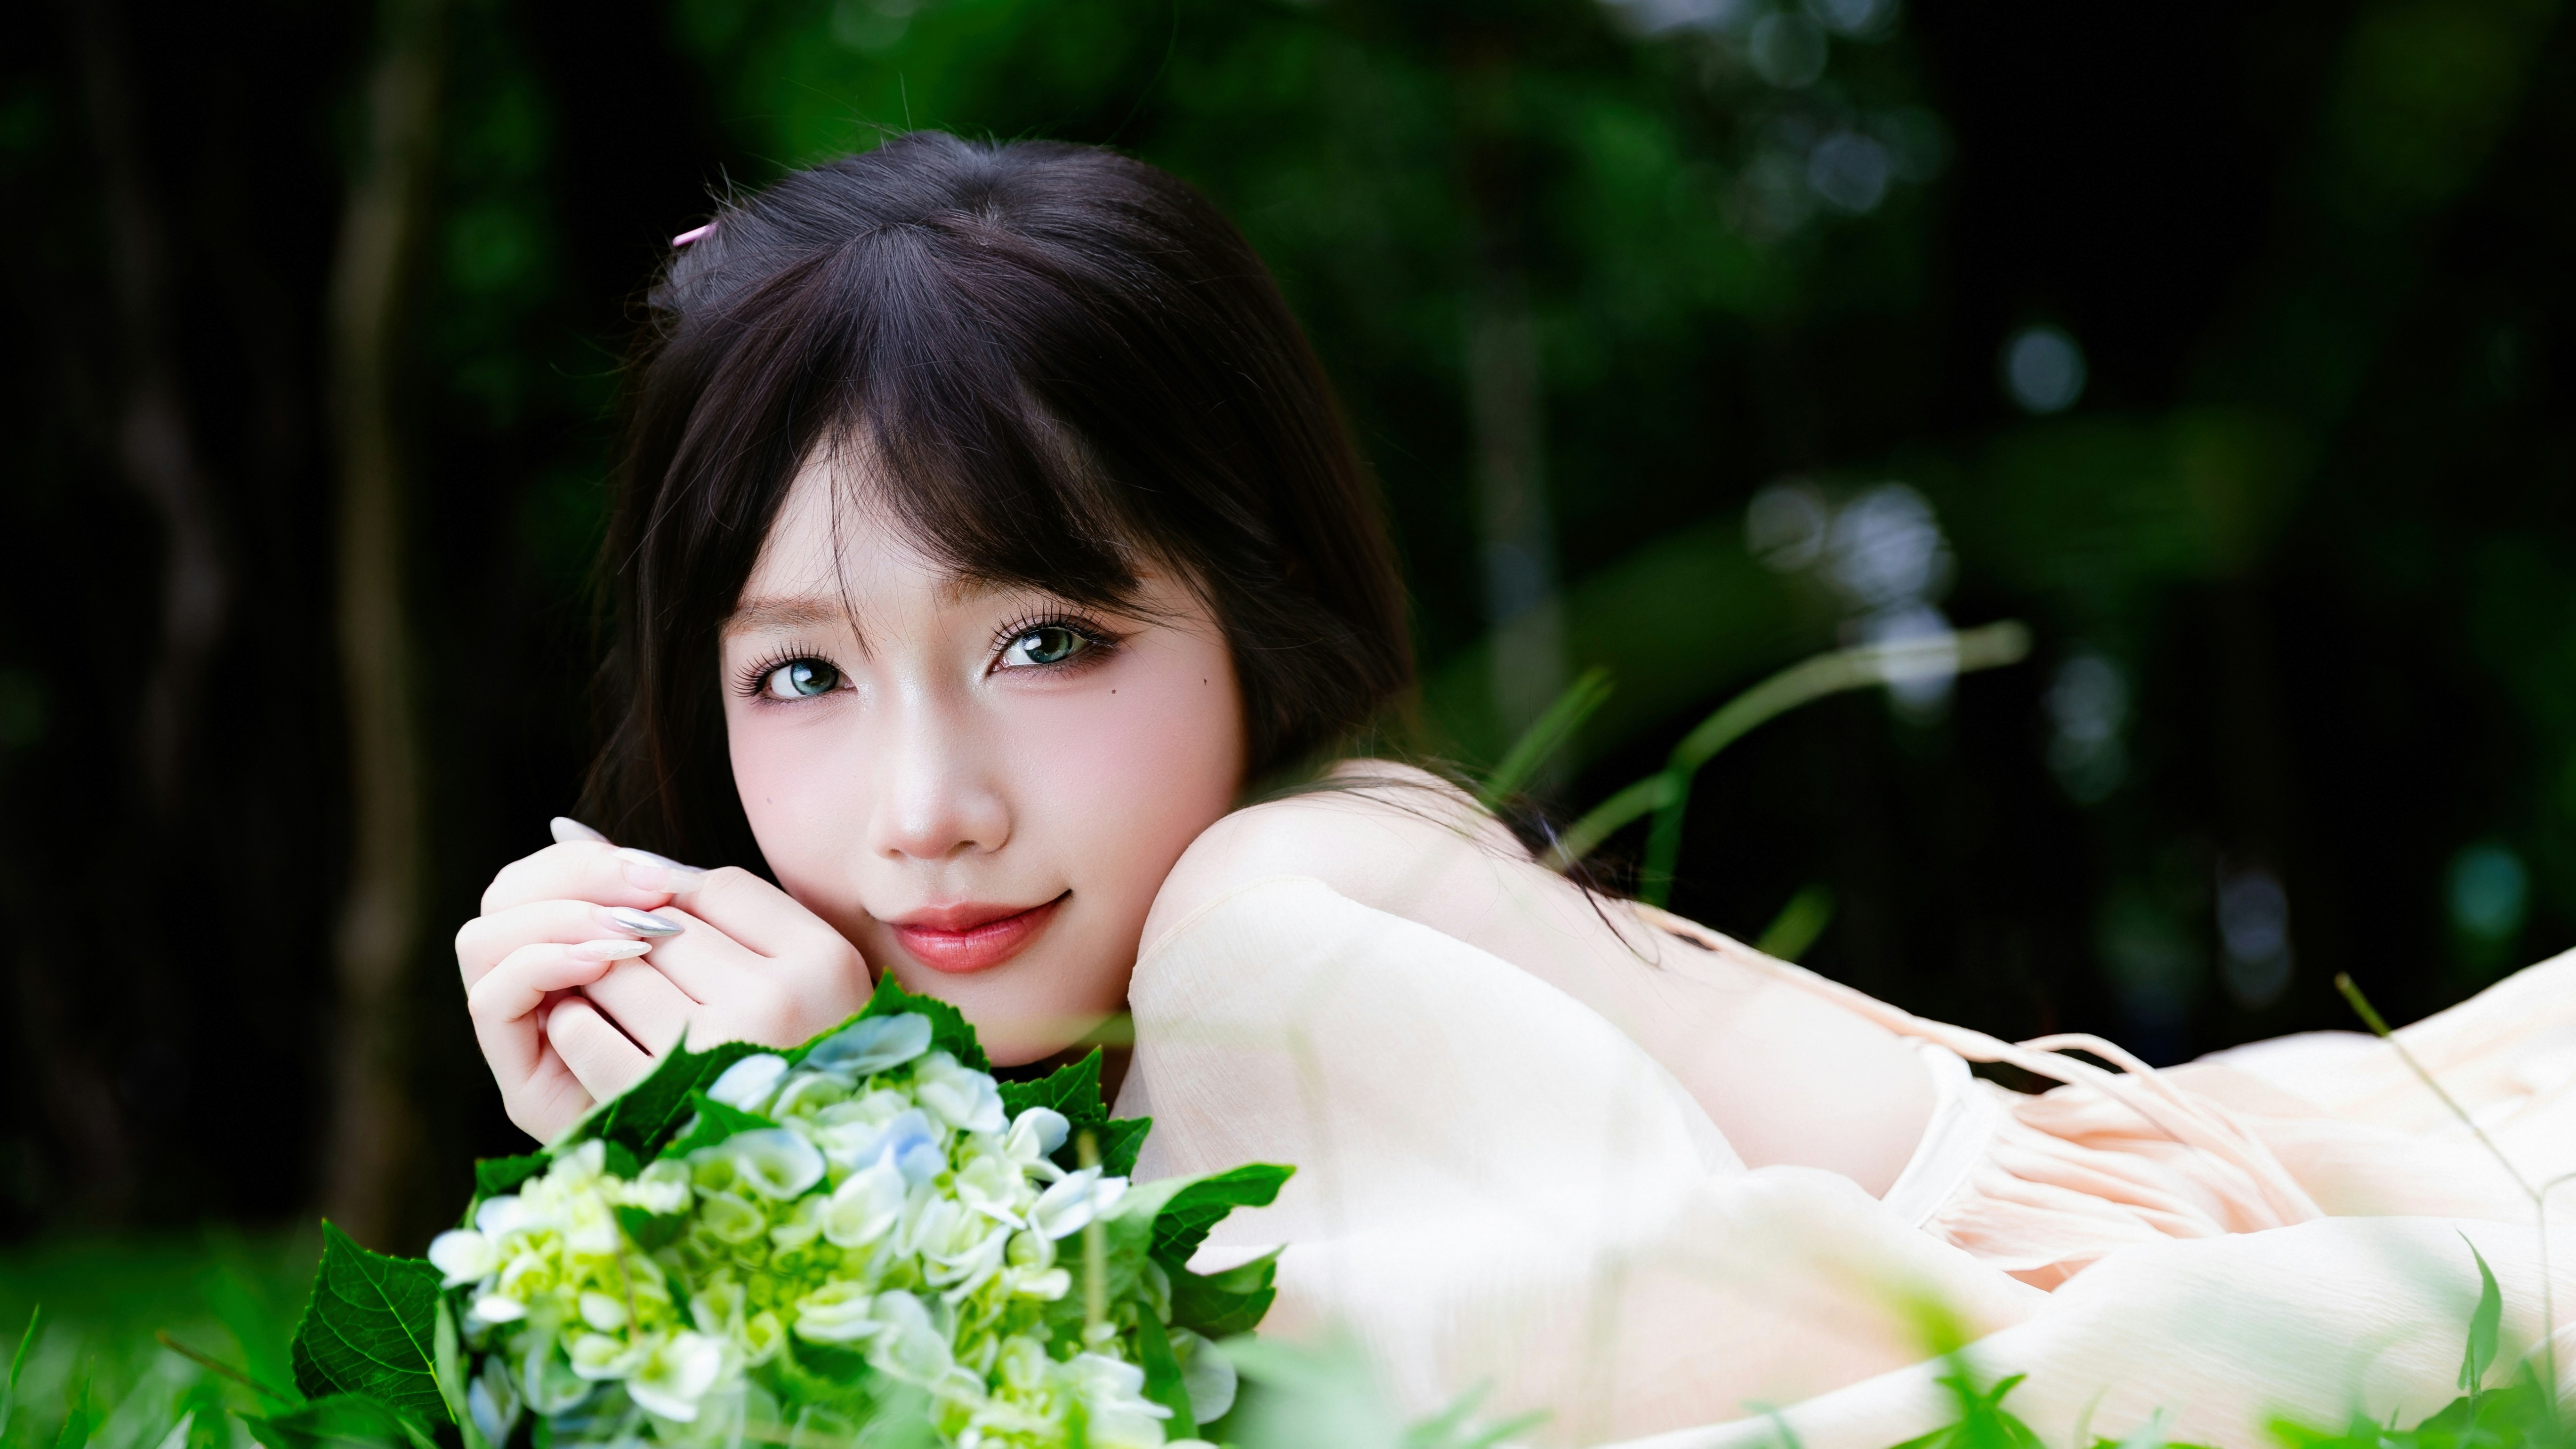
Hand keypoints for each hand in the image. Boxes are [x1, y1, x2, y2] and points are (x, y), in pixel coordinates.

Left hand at [455, 818, 873, 1139]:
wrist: (808, 1179)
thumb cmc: (790, 1060)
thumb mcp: (794, 976)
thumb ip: (714, 903)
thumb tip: (573, 833)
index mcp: (825, 961)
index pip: (715, 888)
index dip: (676, 906)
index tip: (676, 944)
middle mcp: (777, 1001)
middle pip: (660, 925)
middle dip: (633, 944)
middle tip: (646, 987)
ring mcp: (717, 1051)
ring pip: (614, 970)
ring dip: (600, 986)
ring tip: (628, 1018)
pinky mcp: (658, 1100)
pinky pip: (585, 1032)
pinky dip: (579, 1032)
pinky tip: (606, 1047)